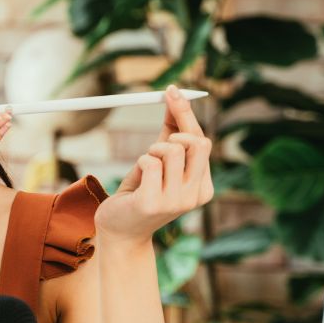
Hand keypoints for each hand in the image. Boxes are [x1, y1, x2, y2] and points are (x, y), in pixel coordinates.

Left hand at [94, 84, 213, 243]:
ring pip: (171, 149)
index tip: (172, 90)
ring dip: (151, 151)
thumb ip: (170, 132)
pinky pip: (150, 161)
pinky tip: (137, 181)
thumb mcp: (159, 161)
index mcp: (203, 187)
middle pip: (197, 142)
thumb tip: (175, 95)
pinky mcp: (152, 203)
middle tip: (156, 142)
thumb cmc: (140, 193)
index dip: (186, 114)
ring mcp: (176, 202)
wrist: (120, 231)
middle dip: (174, 133)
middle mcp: (195, 196)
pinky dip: (140, 162)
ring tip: (144, 168)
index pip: (202, 141)